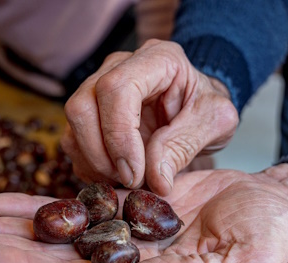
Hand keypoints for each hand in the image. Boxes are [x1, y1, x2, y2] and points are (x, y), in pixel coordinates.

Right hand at [62, 39, 237, 195]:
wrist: (195, 109)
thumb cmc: (205, 108)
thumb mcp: (215, 123)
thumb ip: (185, 146)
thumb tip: (156, 179)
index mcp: (156, 58)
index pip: (116, 89)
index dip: (119, 135)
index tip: (136, 173)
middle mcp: (117, 67)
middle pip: (82, 107)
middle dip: (101, 154)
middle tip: (130, 180)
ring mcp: (95, 88)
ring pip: (72, 127)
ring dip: (94, 163)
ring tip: (127, 179)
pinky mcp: (87, 114)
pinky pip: (72, 143)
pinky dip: (90, 167)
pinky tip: (116, 175)